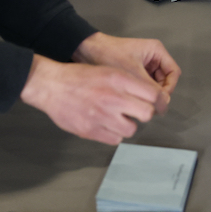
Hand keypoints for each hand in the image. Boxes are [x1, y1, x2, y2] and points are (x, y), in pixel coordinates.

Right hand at [20, 54, 163, 144]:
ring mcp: (101, 116)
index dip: (158, 100)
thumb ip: (130, 83)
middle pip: (146, 113)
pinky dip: (113, 134)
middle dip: (144, 113)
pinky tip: (106, 124)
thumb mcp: (109, 71)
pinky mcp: (90, 130)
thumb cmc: (80, 77)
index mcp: (119, 79)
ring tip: (117, 117)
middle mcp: (112, 97)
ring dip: (127, 125)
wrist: (52, 85)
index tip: (156, 103)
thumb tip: (152, 97)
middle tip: (136, 111)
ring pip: (131, 129)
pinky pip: (115, 139)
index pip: (154, 94)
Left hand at [74, 32, 180, 99]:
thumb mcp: (133, 73)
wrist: (87, 51)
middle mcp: (153, 57)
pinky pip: (144, 85)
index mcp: (156, 51)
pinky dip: (140, 93)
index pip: (173, 73)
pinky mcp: (135, 72)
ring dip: (148, 94)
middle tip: (148, 104)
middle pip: (165, 80)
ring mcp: (144, 65)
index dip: (169, 88)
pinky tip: (132, 98)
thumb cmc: (109, 55)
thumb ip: (151, 89)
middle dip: (158, 93)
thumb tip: (163, 103)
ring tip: (138, 101)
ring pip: (154, 84)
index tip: (159, 100)